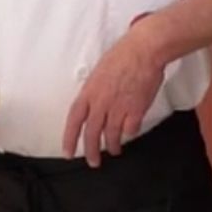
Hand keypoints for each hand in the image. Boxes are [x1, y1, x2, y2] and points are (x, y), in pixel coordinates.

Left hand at [62, 28, 162, 166]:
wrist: (144, 50)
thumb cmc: (123, 54)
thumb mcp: (99, 71)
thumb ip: (95, 90)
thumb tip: (95, 103)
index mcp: (89, 91)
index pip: (74, 120)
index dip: (69, 138)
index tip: (68, 152)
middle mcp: (101, 102)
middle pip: (92, 133)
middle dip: (91, 151)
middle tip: (93, 161)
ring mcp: (118, 107)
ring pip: (111, 135)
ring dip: (112, 146)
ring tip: (114, 150)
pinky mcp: (135, 110)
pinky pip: (130, 129)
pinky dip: (129, 132)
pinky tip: (130, 131)